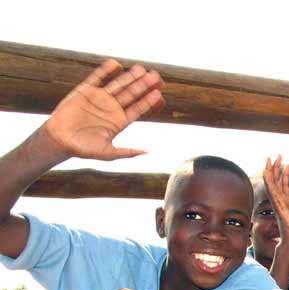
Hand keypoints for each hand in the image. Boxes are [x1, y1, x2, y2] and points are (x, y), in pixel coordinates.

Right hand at [44, 60, 163, 160]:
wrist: (58, 140)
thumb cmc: (83, 149)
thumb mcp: (107, 153)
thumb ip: (127, 152)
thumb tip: (147, 152)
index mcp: (120, 121)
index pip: (138, 109)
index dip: (148, 102)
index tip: (159, 94)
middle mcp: (112, 108)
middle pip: (132, 94)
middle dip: (143, 86)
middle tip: (156, 77)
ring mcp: (100, 98)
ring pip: (118, 84)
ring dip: (129, 77)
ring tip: (141, 69)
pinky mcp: (85, 90)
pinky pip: (97, 78)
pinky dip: (106, 71)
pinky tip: (116, 64)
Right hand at [263, 155, 288, 247]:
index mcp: (286, 202)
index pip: (283, 185)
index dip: (284, 174)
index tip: (287, 163)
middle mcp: (280, 201)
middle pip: (275, 182)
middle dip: (275, 169)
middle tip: (276, 156)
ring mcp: (277, 203)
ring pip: (271, 184)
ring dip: (269, 171)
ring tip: (268, 159)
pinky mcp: (278, 206)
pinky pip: (272, 191)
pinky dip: (269, 181)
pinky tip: (266, 172)